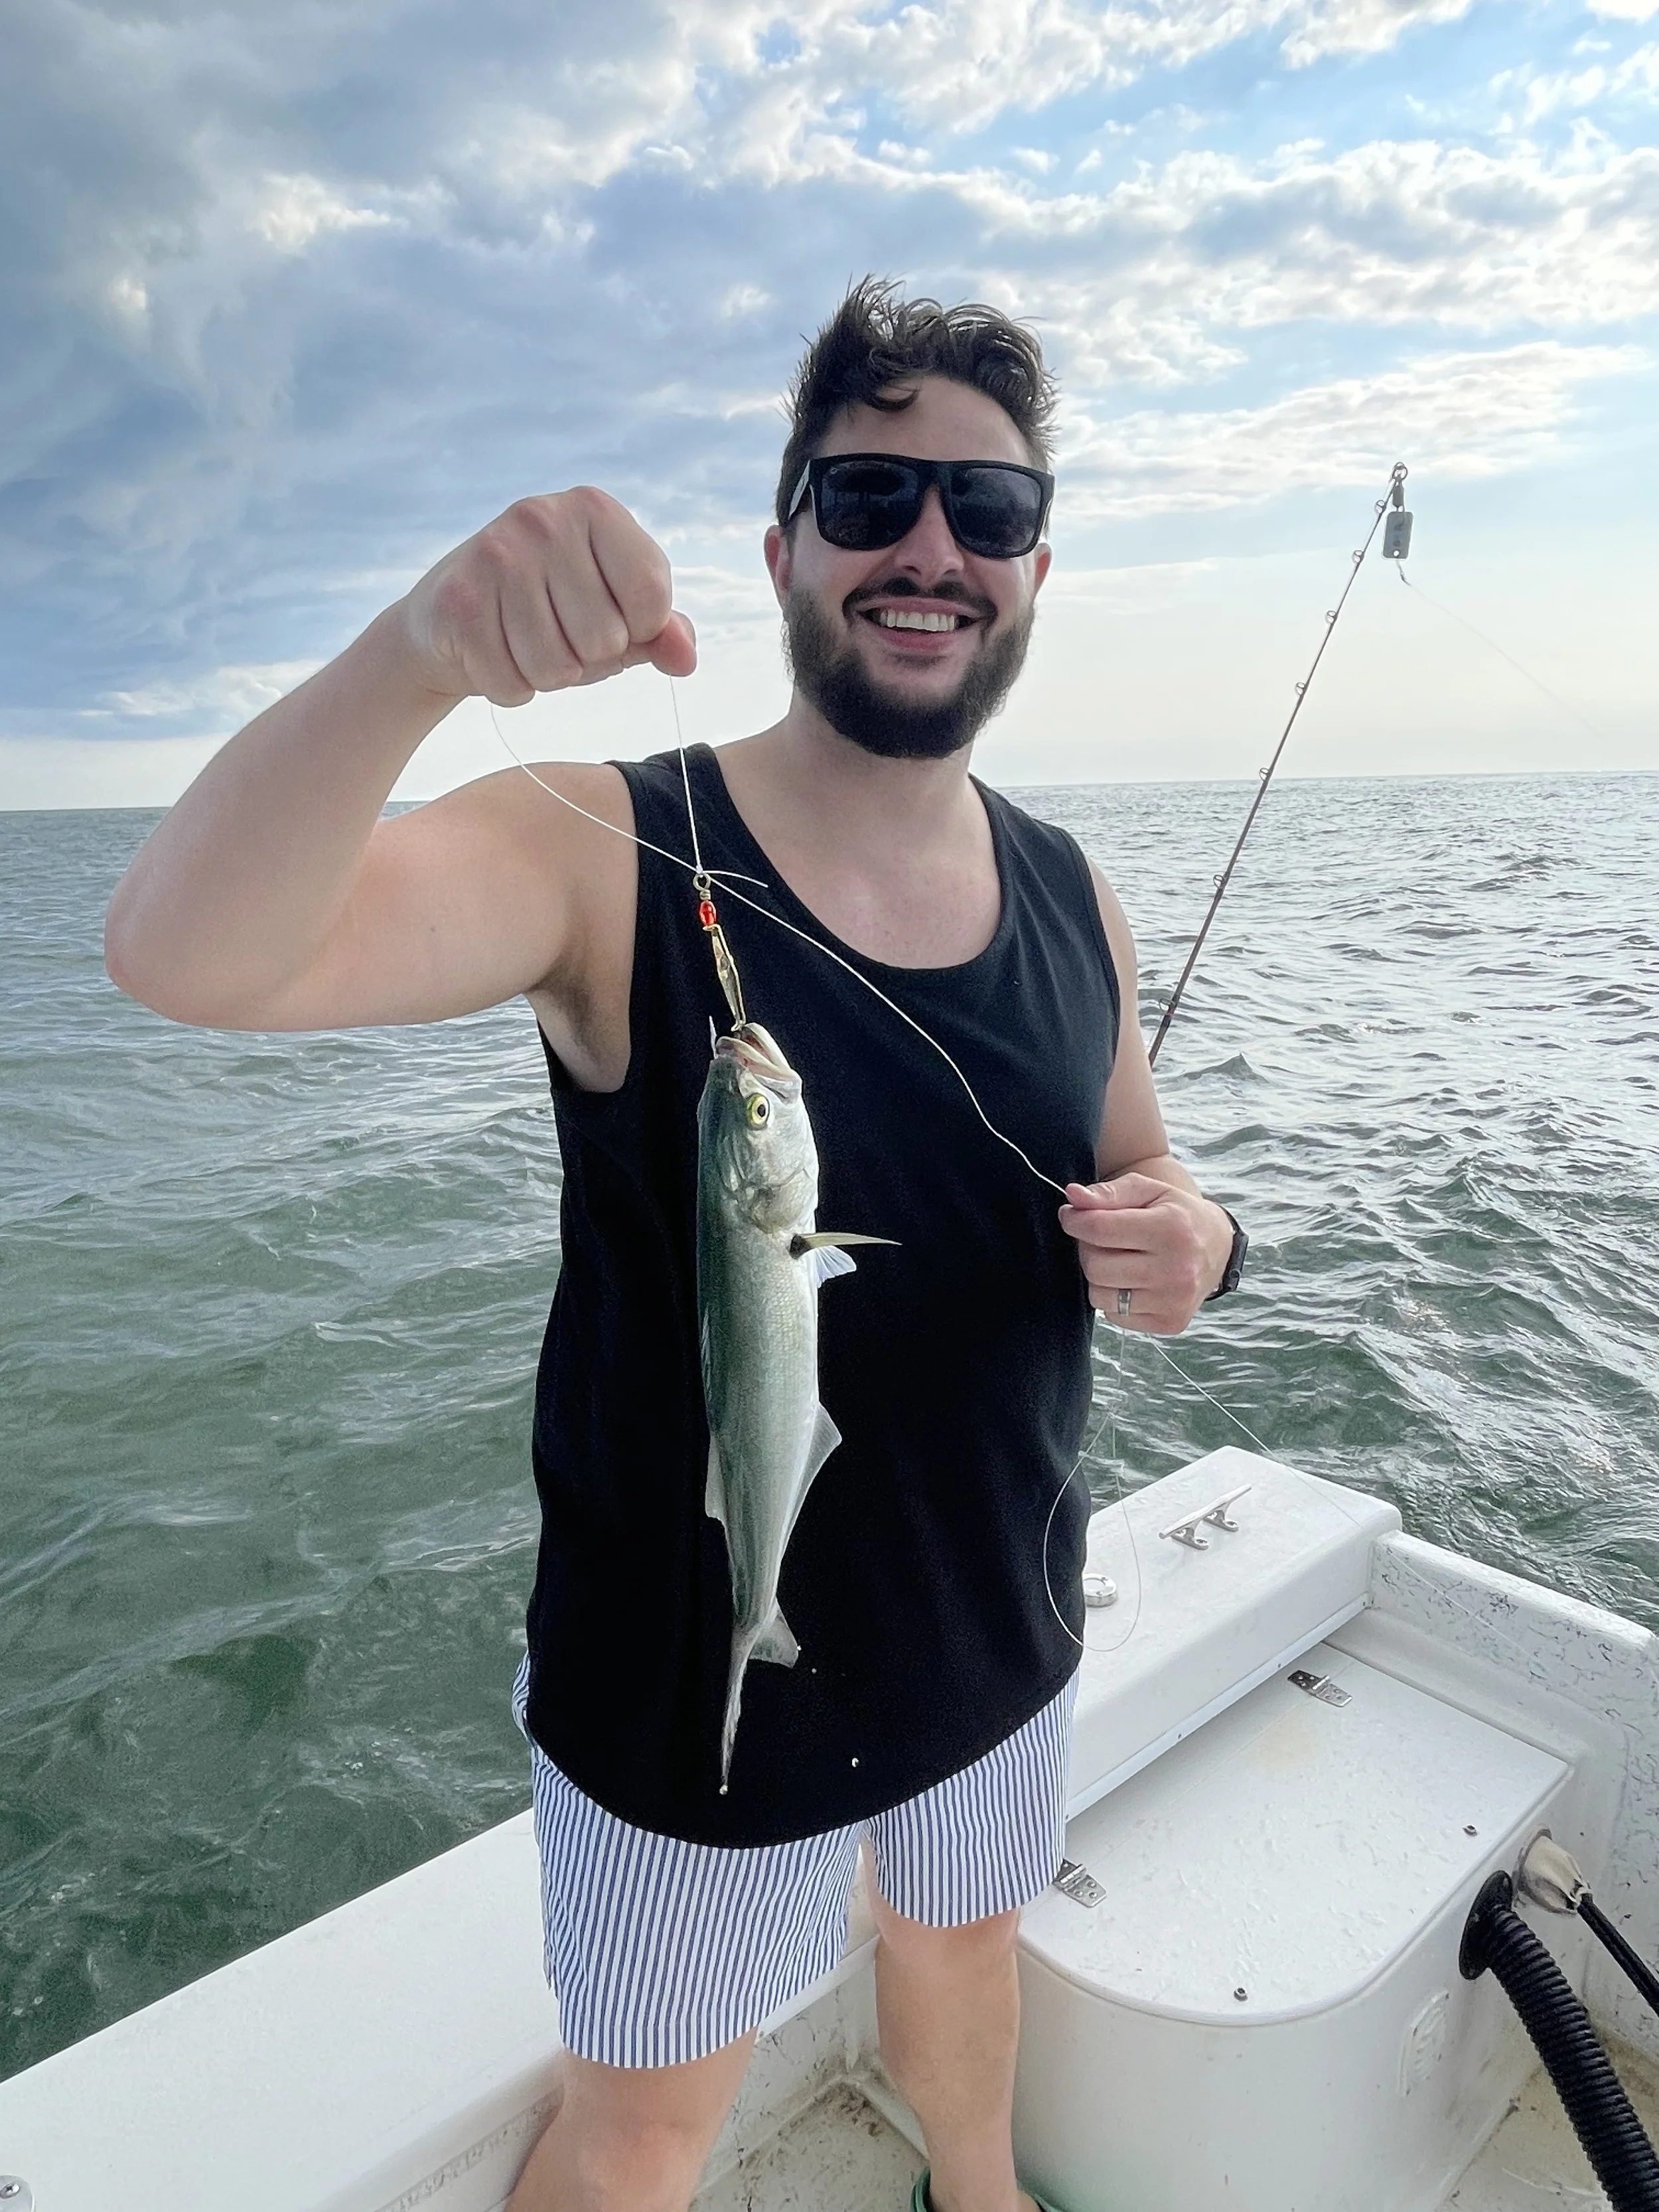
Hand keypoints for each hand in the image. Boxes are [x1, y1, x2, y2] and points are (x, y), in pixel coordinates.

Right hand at [394, 487, 697, 705]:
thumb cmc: (550, 614)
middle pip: (605, 639)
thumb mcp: (616, 612)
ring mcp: (495, 555)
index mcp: (595, 509)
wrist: (449, 620)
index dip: (639, 631)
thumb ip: (661, 632)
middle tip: (557, 634)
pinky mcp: (459, 601)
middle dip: (587, 659)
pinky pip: (513, 685)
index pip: (652, 596)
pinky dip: (510, 689)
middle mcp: (542, 518)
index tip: (609, 617)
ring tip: (524, 645)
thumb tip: (686, 660)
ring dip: (548, 677)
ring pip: (557, 669)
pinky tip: (494, 655)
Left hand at [1059, 1174, 1233, 1334]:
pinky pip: (1114, 1315)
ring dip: (1099, 1276)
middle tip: (1101, 1239)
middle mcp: (1176, 1269)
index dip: (1074, 1221)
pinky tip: (1134, 1281)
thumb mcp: (1148, 1190)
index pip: (1098, 1229)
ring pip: (1099, 1295)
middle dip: (1088, 1249)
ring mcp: (1174, 1301)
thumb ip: (1109, 1192)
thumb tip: (1072, 1196)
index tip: (1071, 1216)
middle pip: (1095, 1266)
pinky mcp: (1170, 1323)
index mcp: (1171, 1228)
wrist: (1217, 1248)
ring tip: (1119, 1260)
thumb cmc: (1176, 1214)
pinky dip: (1115, 1298)